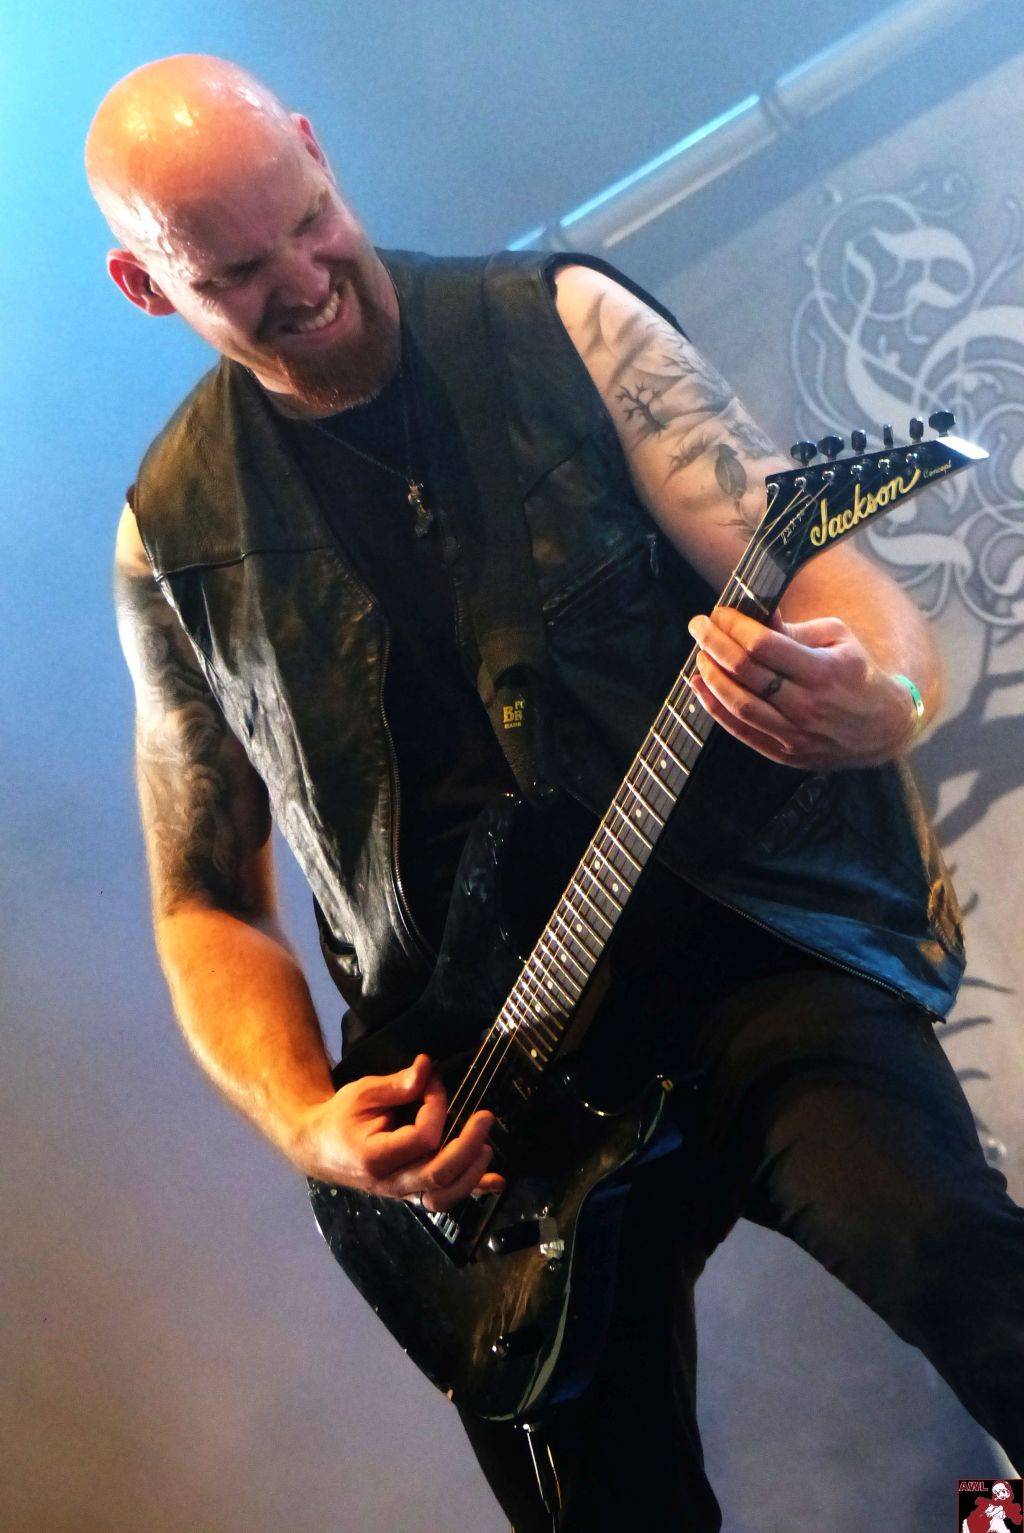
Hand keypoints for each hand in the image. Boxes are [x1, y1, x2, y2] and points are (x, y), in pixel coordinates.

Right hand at [289, 1054, 504, 1211]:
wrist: (317, 1148)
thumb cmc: (340, 1117)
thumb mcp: (364, 1092)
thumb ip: (398, 1085)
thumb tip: (428, 1068)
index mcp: (374, 1156)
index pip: (422, 1138)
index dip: (436, 1107)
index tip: (434, 1081)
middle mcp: (390, 1182)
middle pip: (438, 1174)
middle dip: (467, 1145)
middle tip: (485, 1117)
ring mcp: (401, 1193)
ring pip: (443, 1197)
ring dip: (472, 1174)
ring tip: (486, 1147)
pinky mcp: (410, 1193)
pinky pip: (443, 1198)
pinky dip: (473, 1189)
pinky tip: (497, 1181)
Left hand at [686, 607, 917, 769]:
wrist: (884, 727)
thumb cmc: (857, 672)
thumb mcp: (838, 638)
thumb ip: (796, 629)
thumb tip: (759, 615)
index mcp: (824, 670)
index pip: (764, 645)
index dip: (734, 626)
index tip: (719, 613)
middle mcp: (808, 705)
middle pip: (746, 672)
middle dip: (715, 644)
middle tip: (698, 627)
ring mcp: (796, 734)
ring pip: (739, 704)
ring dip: (711, 677)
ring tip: (700, 657)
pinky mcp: (786, 753)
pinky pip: (741, 731)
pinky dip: (715, 709)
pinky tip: (700, 688)